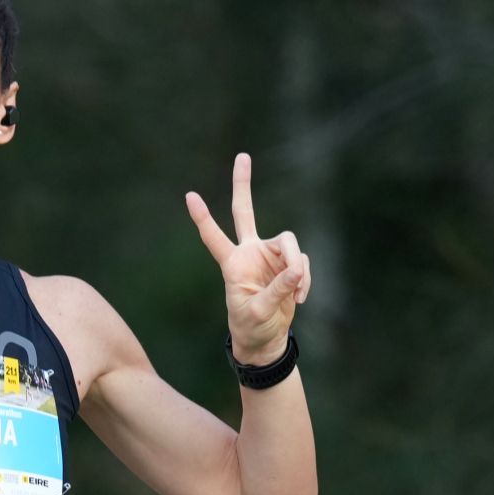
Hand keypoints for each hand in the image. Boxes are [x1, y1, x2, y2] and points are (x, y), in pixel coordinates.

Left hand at [184, 152, 310, 361]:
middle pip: (245, 211)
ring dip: (297, 269)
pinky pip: (301, 263)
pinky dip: (304, 280)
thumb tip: (297, 270)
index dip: (203, 219)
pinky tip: (299, 298)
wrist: (267, 338)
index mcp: (233, 265)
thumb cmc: (253, 327)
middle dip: (243, 185)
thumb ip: (277, 290)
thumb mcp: (259, 312)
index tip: (189, 196)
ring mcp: (269, 256)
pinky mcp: (287, 263)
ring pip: (289, 244)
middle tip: (242, 156)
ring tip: (297, 294)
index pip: (214, 238)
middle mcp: (250, 253)